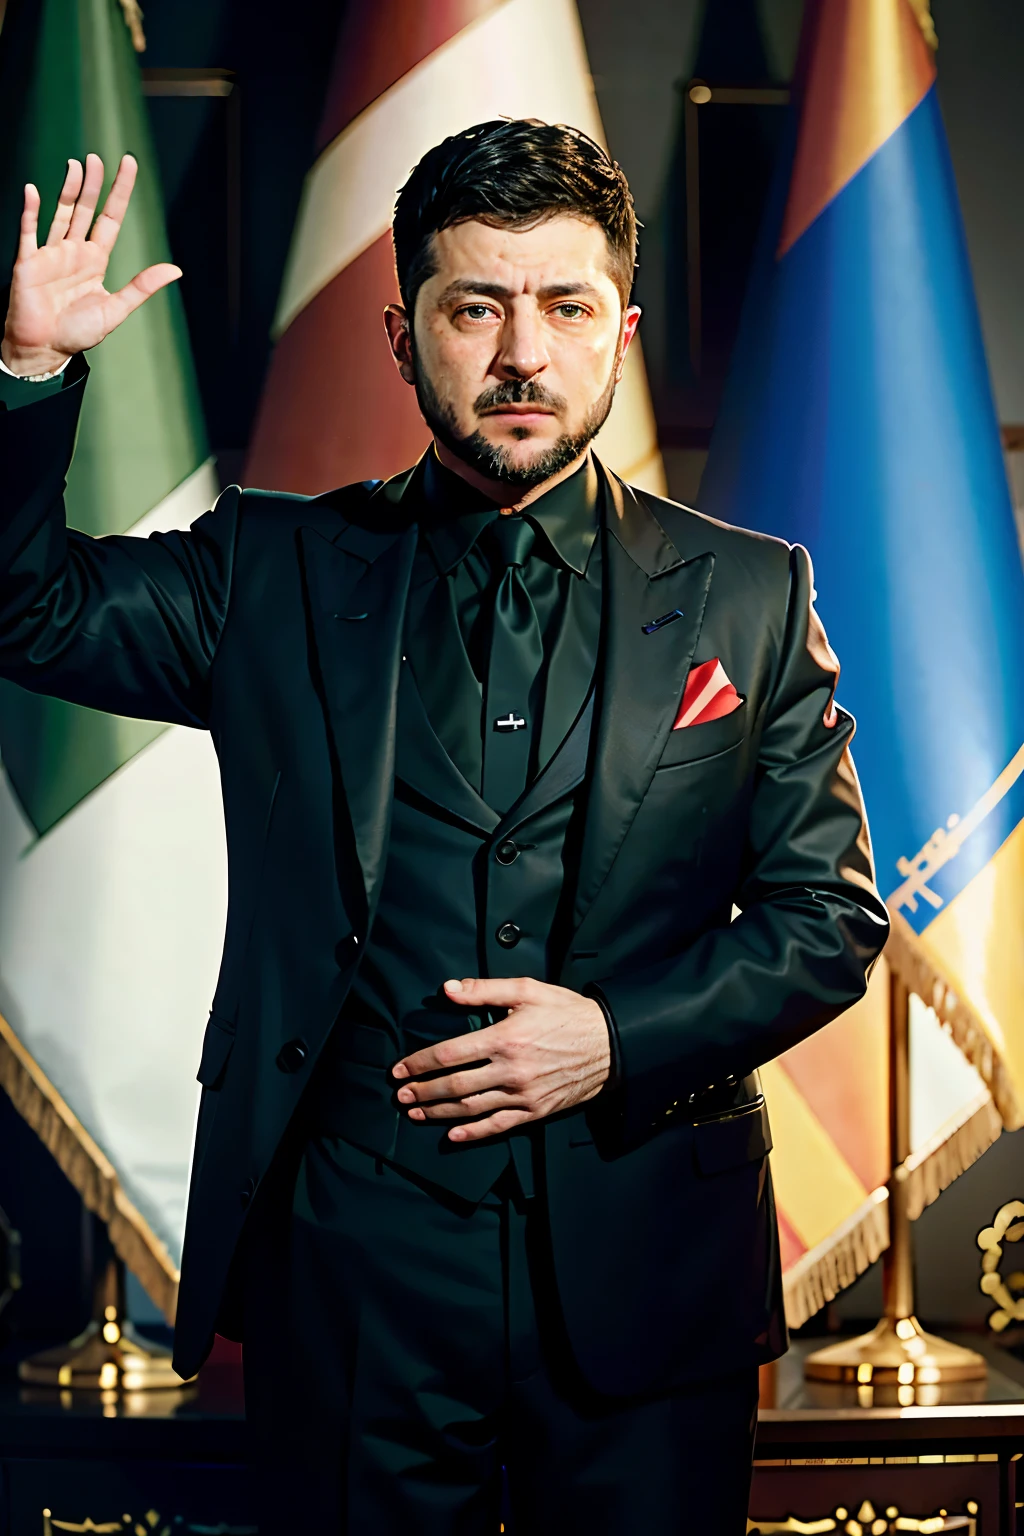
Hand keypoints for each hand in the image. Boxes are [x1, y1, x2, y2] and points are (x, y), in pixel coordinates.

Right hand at [1, 153, 180, 375]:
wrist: (44, 350)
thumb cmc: (77, 333)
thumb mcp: (115, 309)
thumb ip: (142, 287)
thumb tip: (176, 270)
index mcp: (95, 260)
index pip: (110, 219)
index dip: (119, 193)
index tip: (128, 165)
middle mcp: (73, 251)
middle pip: (85, 209)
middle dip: (93, 184)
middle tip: (98, 158)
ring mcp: (50, 254)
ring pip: (61, 213)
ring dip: (69, 190)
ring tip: (77, 166)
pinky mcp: (28, 262)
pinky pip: (28, 232)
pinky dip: (30, 212)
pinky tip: (34, 191)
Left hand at [391, 976, 611, 1141]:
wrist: (610, 1043)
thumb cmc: (567, 1013)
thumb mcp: (528, 990)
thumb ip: (485, 990)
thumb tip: (448, 989)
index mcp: (505, 1038)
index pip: (450, 1053)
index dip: (420, 1063)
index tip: (400, 1068)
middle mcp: (511, 1070)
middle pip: (455, 1086)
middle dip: (423, 1091)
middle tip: (400, 1095)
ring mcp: (523, 1095)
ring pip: (472, 1108)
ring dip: (439, 1113)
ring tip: (417, 1112)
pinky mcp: (535, 1111)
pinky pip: (499, 1126)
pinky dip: (473, 1133)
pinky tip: (453, 1135)